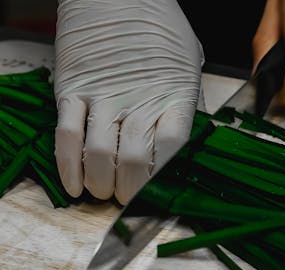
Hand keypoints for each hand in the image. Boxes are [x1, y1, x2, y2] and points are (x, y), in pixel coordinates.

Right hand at [54, 0, 203, 203]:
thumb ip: (188, 104)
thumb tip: (191, 142)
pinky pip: (66, 134)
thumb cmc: (160, 29)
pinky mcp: (72, 89)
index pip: (172, 147)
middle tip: (128, 198)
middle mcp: (139, 99)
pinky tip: (73, 185)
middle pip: (136, 159)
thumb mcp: (189, 63)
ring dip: (101, 183)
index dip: (164, 177)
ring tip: (104, 192)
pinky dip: (67, 165)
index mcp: (174, 95)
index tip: (159, 194)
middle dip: (131, 190)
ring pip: (99, 152)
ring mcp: (102, 95)